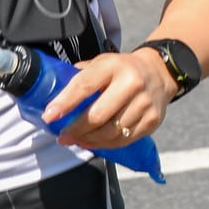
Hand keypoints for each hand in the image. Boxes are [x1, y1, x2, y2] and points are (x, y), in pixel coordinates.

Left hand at [42, 47, 173, 149]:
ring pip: (110, 132)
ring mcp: (144, 103)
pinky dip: (105, 145)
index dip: (64, 103)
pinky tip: (94, 142)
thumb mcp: (102, 63)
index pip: (84, 85)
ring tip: (77, 140)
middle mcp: (132, 83)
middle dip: (75, 130)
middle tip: (63, 136)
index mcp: (114, 66)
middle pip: (98, 116)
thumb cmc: (122, 70)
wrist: (159, 72)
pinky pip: (124, 140)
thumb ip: (81, 77)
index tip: (49, 116)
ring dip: (89, 140)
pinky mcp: (152, 120)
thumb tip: (55, 98)